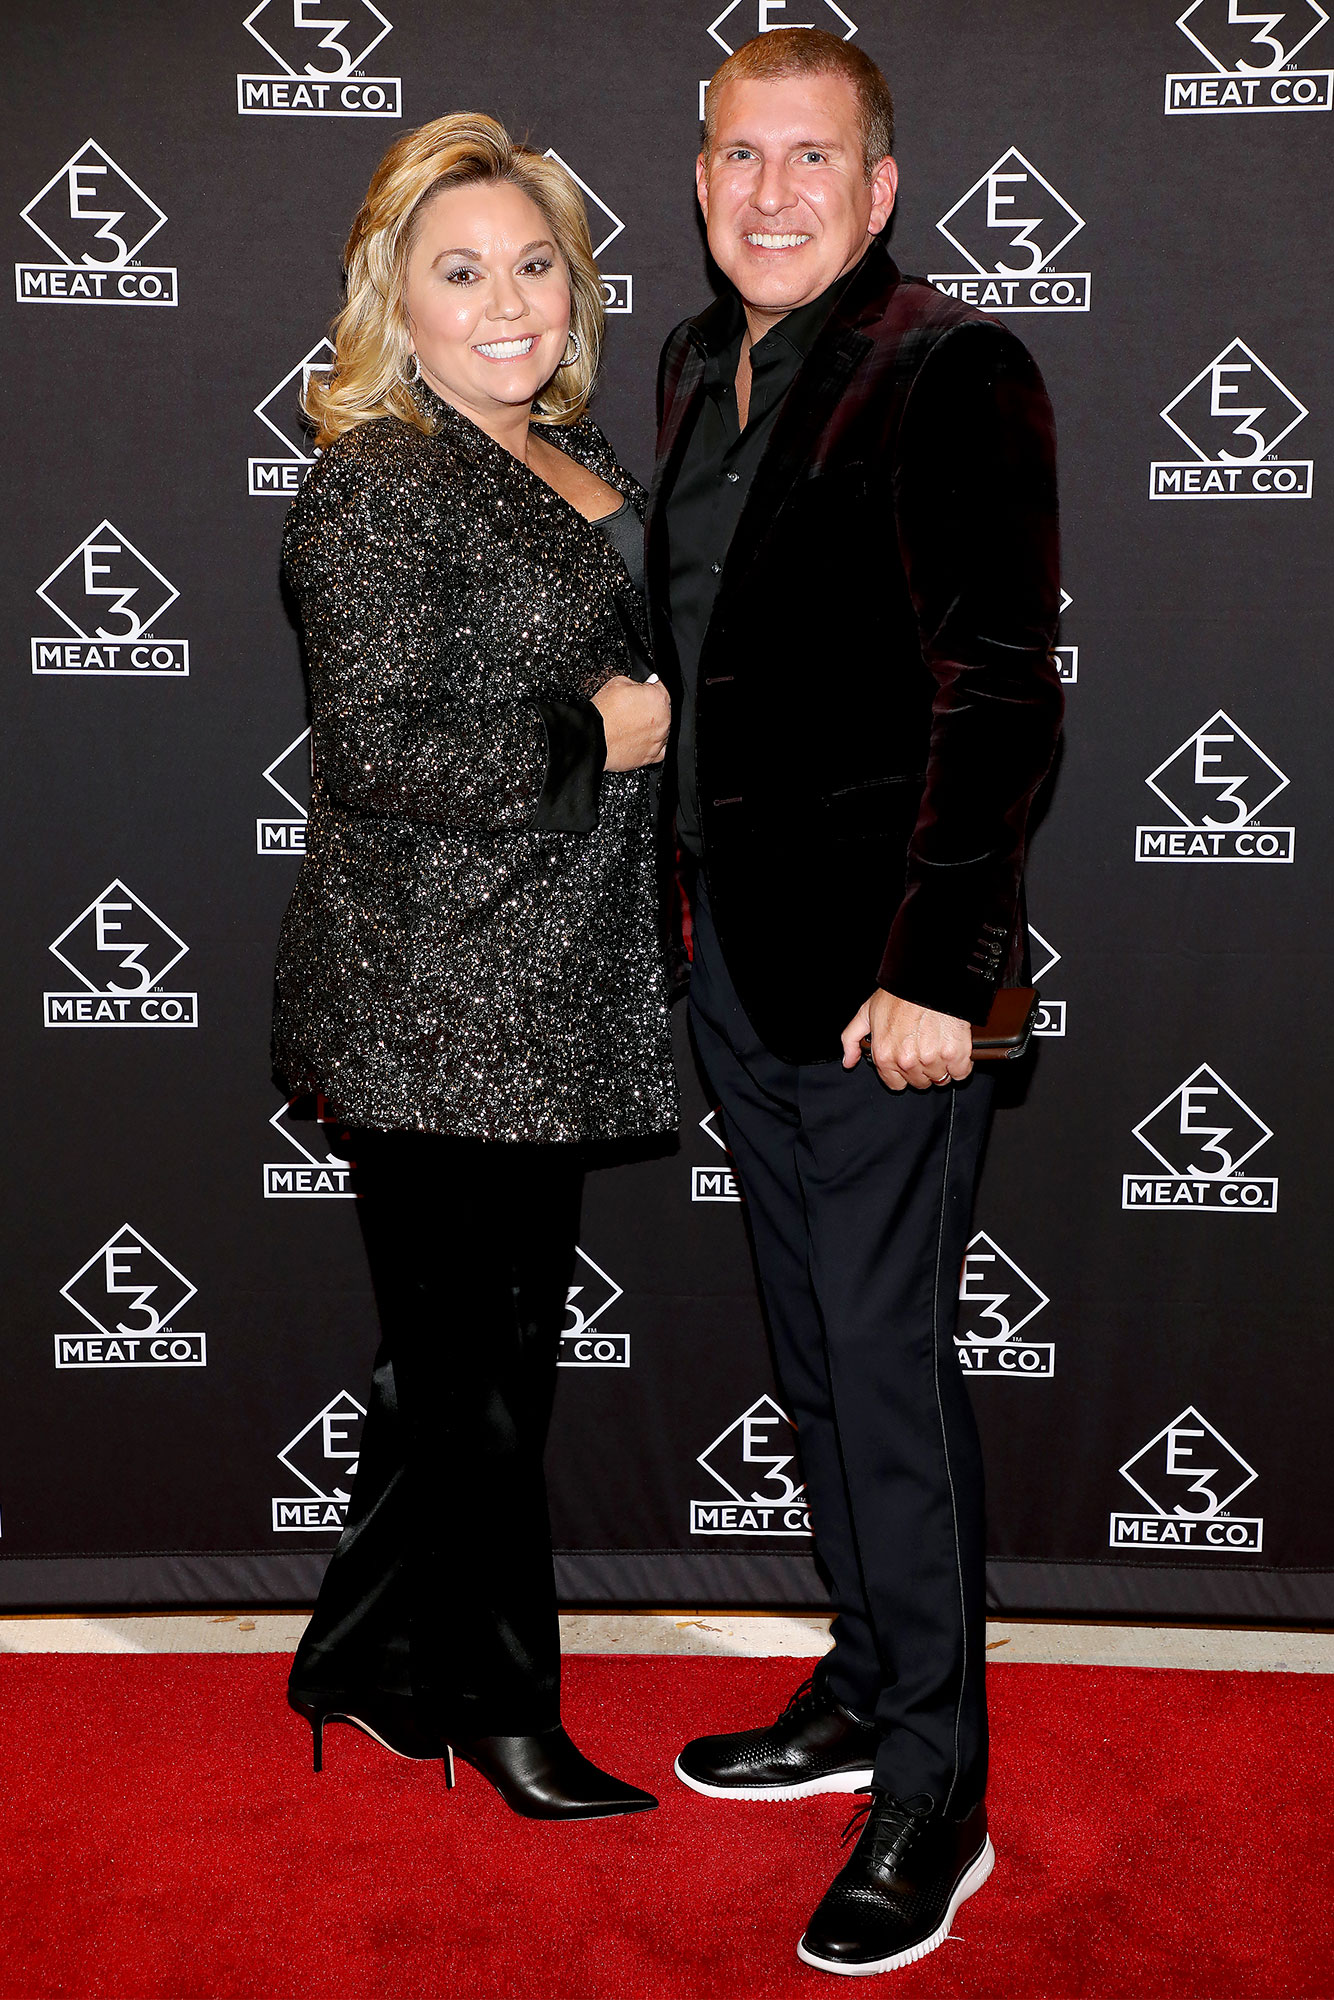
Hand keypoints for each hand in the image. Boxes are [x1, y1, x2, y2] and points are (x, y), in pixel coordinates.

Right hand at [592, 674, 670, 770]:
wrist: (592, 738)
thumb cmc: (603, 712)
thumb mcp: (618, 682)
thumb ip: (636, 684)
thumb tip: (639, 687)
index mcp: (658, 698)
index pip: (664, 688)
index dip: (653, 687)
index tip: (648, 689)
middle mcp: (663, 720)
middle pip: (665, 710)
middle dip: (652, 708)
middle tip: (636, 708)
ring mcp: (659, 740)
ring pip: (663, 730)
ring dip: (653, 726)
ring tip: (635, 725)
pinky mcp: (651, 756)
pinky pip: (660, 749)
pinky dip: (653, 744)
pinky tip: (642, 739)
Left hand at [840, 988, 973, 1092]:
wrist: (927, 980)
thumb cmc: (899, 994)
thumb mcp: (866, 1013)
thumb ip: (852, 1040)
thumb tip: (848, 1061)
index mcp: (885, 1056)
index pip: (896, 1084)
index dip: (903, 1073)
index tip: (909, 1060)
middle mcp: (907, 1062)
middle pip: (920, 1083)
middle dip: (922, 1069)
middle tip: (925, 1048)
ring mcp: (931, 1060)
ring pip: (940, 1078)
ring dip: (942, 1066)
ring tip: (939, 1044)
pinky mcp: (954, 1054)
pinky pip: (960, 1072)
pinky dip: (960, 1064)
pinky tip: (954, 1049)